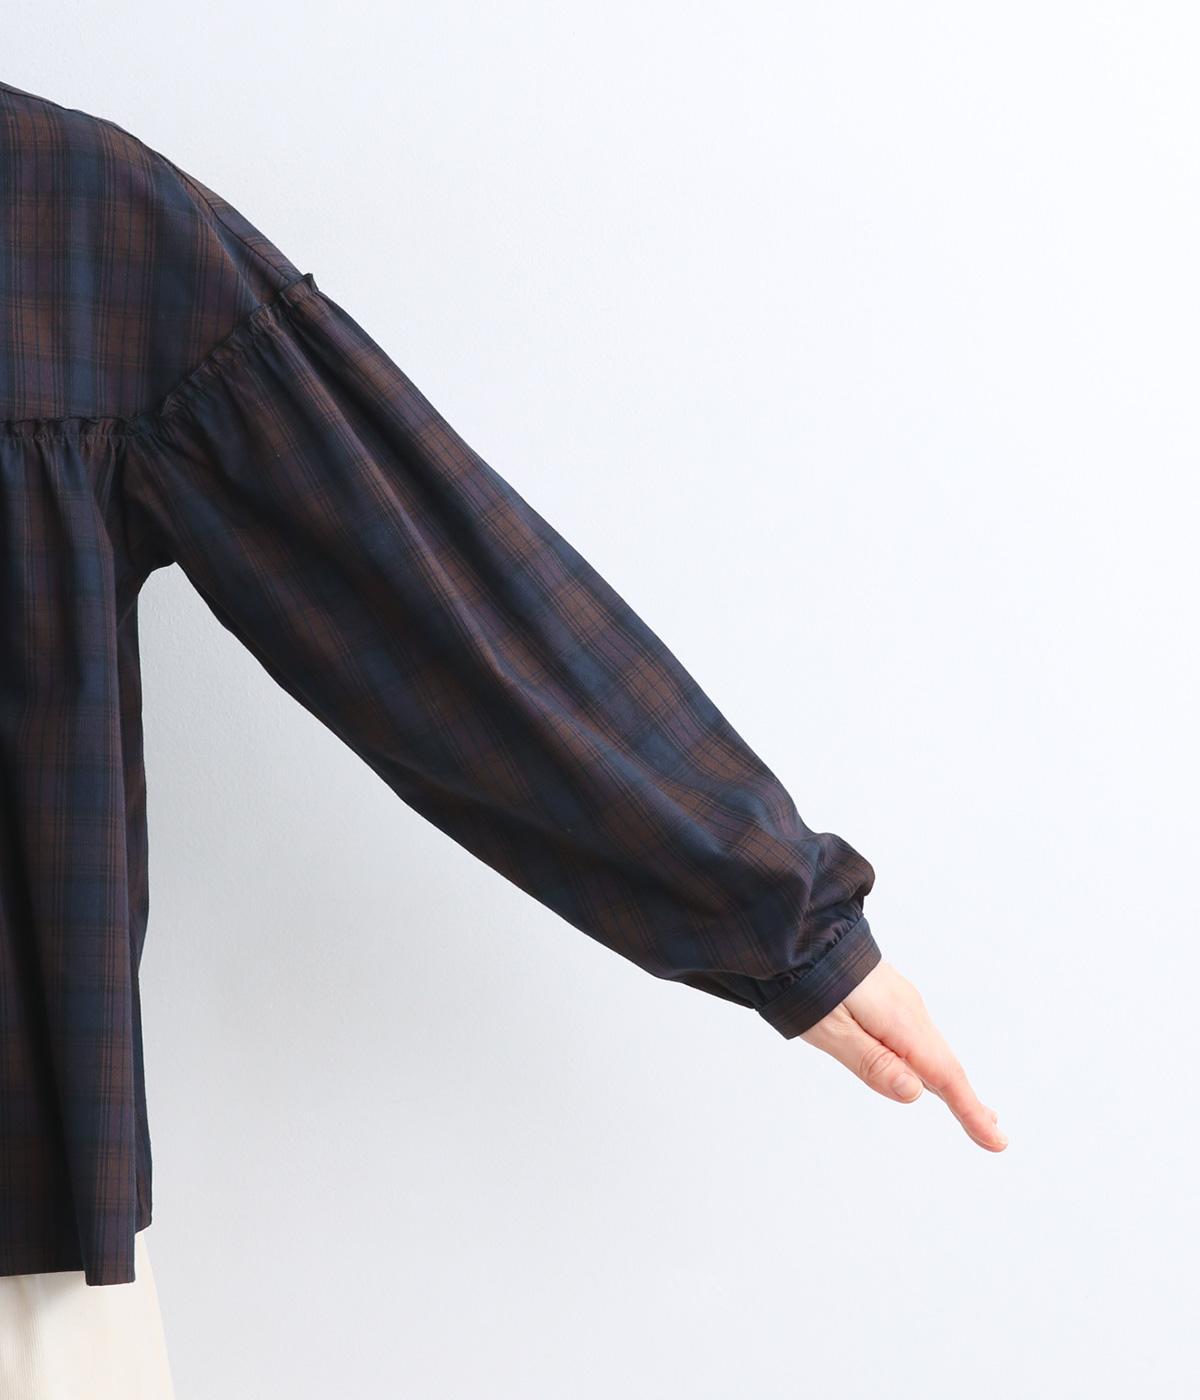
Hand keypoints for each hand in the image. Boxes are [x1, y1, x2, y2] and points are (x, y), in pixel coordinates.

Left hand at [799, 960, 1007, 1151]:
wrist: (801, 934)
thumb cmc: (809, 984)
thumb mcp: (833, 1030)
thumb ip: (873, 1062)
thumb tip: (915, 1094)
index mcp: (899, 1022)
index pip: (943, 1076)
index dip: (970, 1111)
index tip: (996, 1141)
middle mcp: (909, 1010)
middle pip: (944, 1064)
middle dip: (969, 1101)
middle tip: (994, 1136)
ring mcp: (900, 1001)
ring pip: (932, 1050)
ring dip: (952, 1083)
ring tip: (975, 1112)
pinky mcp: (888, 996)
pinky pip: (918, 1037)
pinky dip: (933, 1061)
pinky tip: (930, 1074)